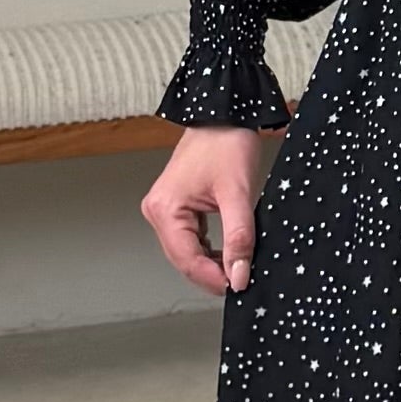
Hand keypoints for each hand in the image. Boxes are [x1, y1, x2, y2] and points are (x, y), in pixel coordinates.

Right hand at [143, 122, 281, 297]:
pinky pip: (190, 238)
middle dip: (212, 274)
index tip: (239, 288)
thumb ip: (239, 237)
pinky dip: (209, 250)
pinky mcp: (177, 207)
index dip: (213, 279)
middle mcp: (158, 211)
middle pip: (184, 259)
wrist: (224, 113)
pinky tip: (228, 253)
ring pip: (187, 252)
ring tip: (238, 268)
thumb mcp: (239, 193)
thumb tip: (240, 274)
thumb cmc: (227, 142)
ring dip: (211, 264)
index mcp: (165, 209)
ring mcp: (166, 209)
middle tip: (242, 281)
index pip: (187, 260)